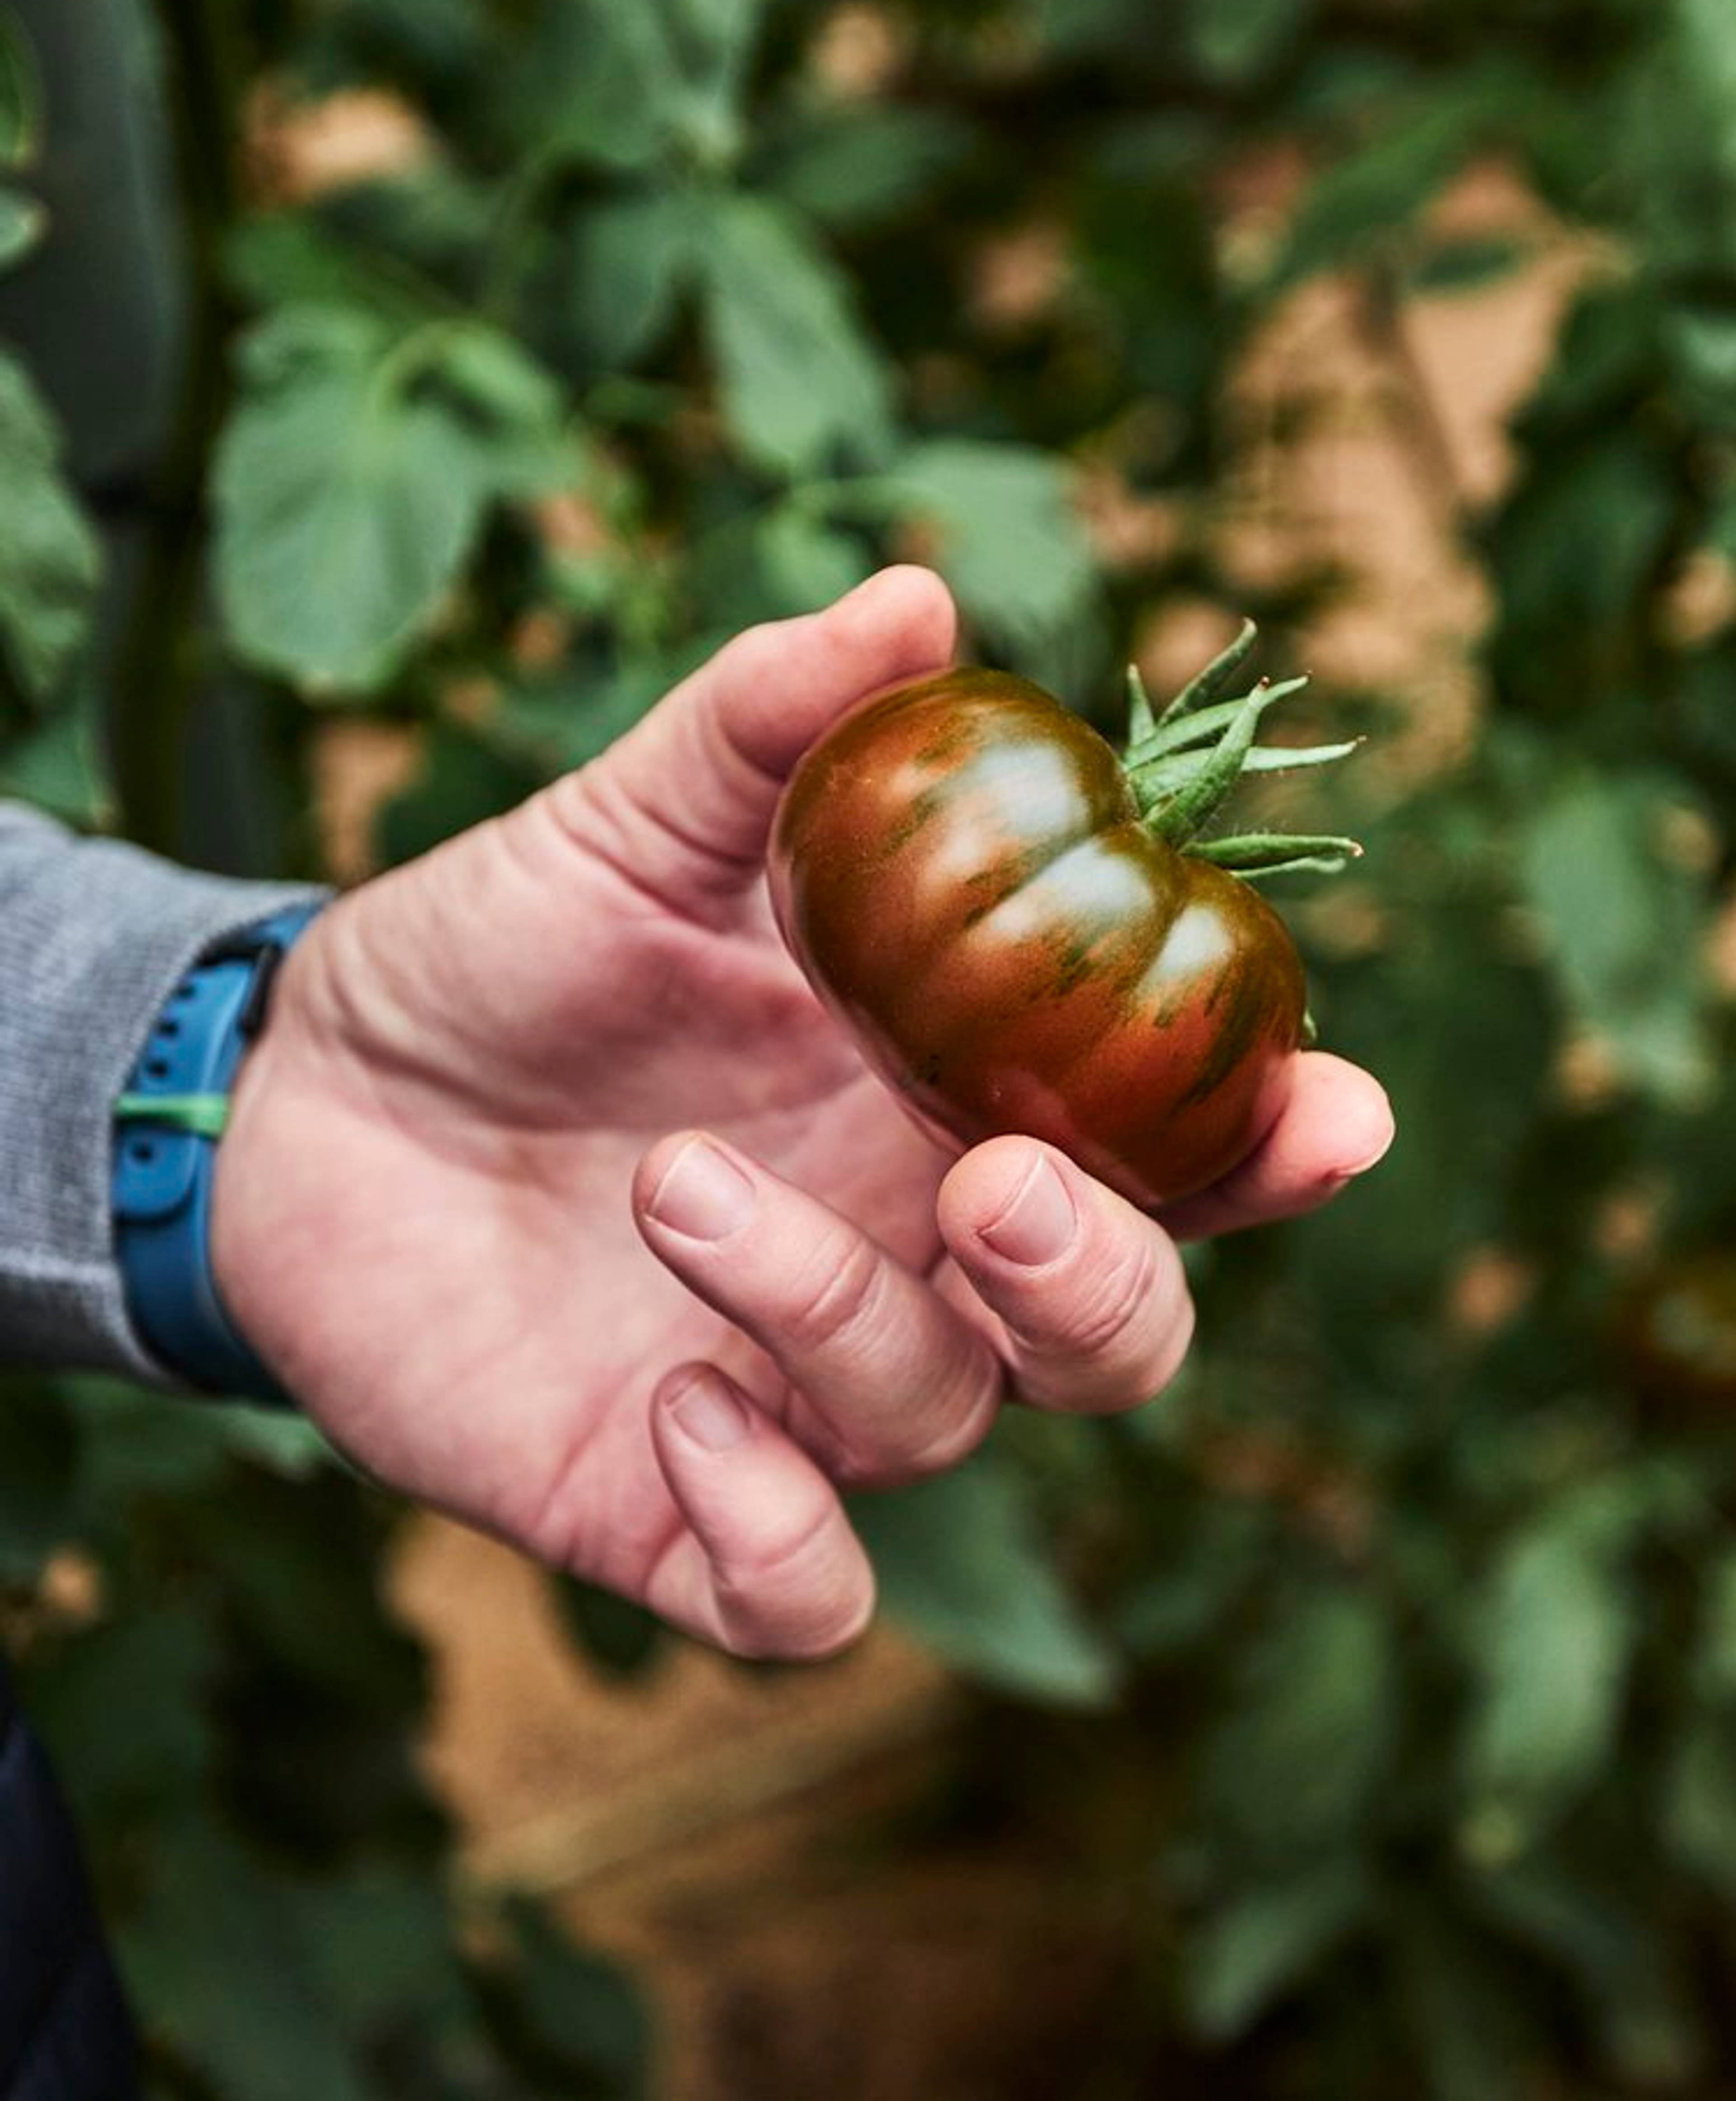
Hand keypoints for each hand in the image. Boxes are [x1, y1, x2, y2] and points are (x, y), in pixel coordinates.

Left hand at [211, 570, 1393, 1658]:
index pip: (1166, 1155)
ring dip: (832, 1313)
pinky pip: (801, 1597)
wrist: (298, 1097)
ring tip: (674, 1186)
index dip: (1271, 1152)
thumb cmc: (497, 953)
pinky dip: (774, 1531)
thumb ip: (772, 726)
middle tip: (991, 1184)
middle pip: (1111, 1334)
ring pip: (938, 1423)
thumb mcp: (626, 823)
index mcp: (939, 1099)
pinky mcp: (669, 1505)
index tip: (1329, 1114)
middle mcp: (903, 1258)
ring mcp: (798, 1393)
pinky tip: (674, 1405)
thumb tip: (920, 598)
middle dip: (1099, 1278)